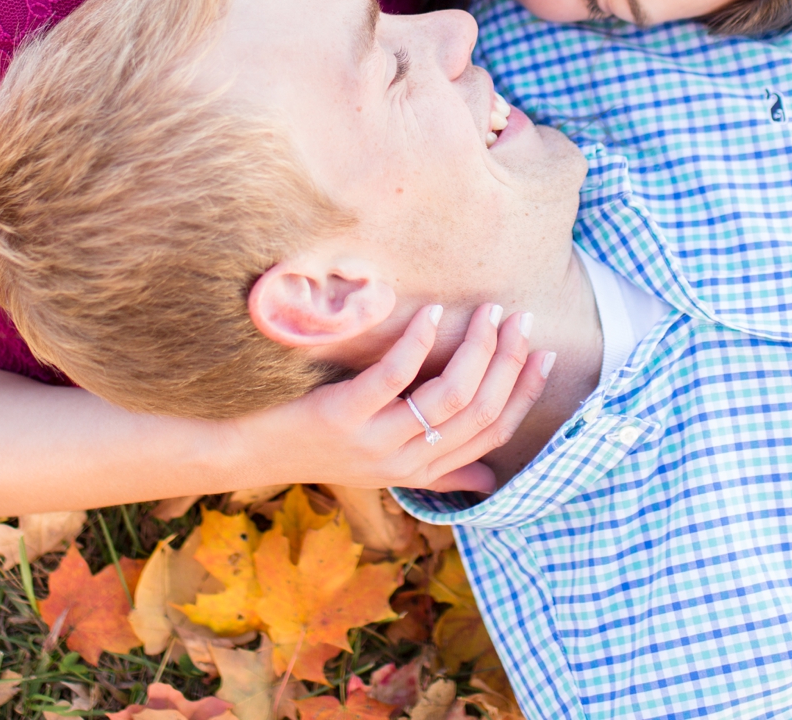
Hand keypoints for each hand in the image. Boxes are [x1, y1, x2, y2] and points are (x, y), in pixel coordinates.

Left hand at [230, 303, 551, 493]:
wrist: (249, 452)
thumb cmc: (317, 445)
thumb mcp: (383, 464)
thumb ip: (440, 472)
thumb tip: (492, 479)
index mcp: (421, 471)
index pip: (492, 434)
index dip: (522, 395)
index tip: (542, 356)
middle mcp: (404, 462)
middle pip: (478, 413)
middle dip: (508, 363)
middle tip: (519, 319)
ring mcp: (374, 442)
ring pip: (448, 397)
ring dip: (475, 349)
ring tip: (487, 312)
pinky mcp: (344, 418)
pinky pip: (394, 378)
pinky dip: (418, 343)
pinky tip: (430, 314)